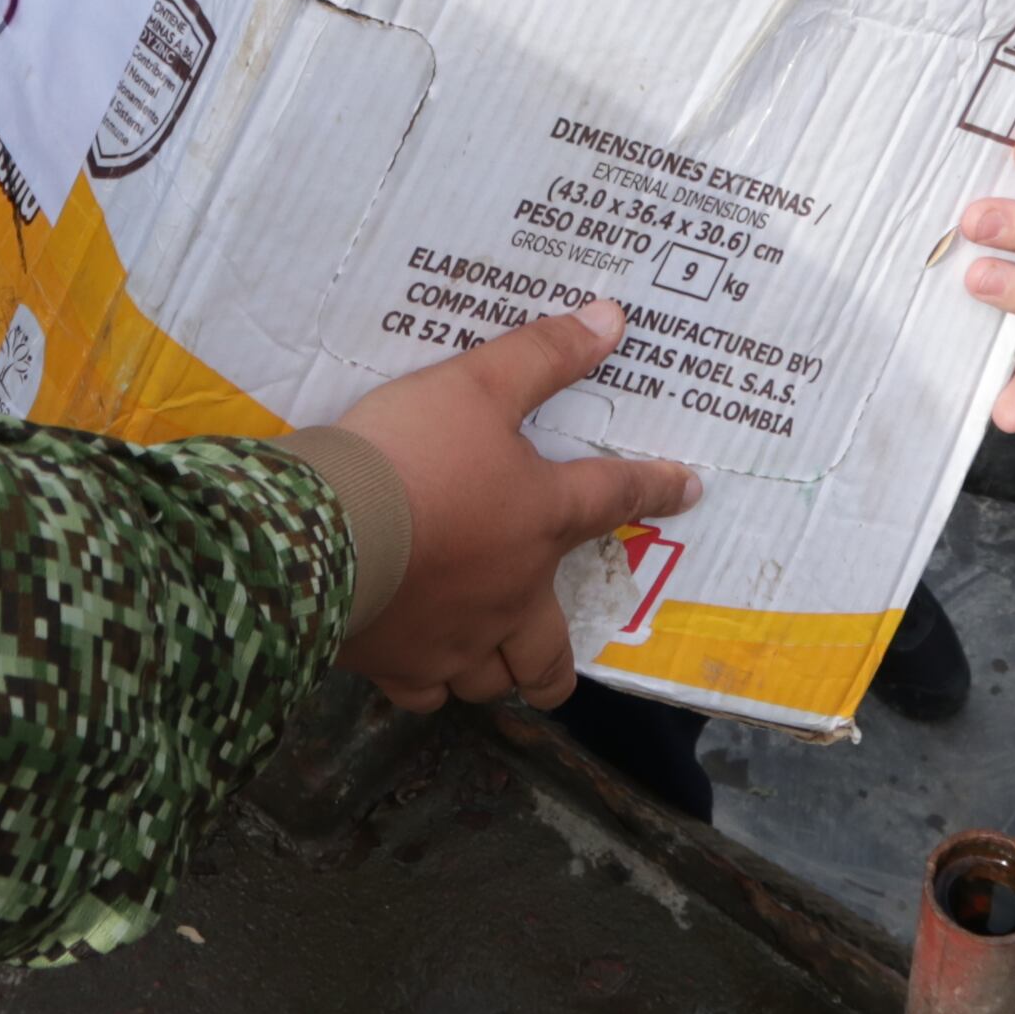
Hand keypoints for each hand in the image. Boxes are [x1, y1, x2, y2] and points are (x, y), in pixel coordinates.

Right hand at [333, 302, 701, 709]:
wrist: (324, 525)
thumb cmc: (409, 451)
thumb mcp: (477, 383)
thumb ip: (542, 355)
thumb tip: (613, 319)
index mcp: (541, 521)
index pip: (615, 498)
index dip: (657, 488)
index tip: (690, 489)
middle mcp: (512, 595)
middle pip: (551, 653)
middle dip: (558, 662)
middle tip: (554, 658)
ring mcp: (456, 640)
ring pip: (493, 680)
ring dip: (497, 671)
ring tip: (483, 654)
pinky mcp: (398, 665)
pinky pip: (425, 693)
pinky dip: (429, 683)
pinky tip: (419, 665)